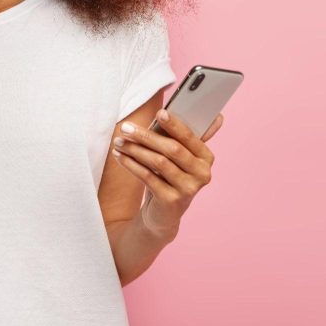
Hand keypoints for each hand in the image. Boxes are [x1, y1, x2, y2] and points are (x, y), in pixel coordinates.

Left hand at [110, 110, 223, 238]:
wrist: (163, 213)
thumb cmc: (168, 175)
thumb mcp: (175, 156)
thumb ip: (176, 136)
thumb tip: (175, 112)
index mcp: (206, 158)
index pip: (191, 137)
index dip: (175, 124)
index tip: (159, 112)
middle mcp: (202, 174)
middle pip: (172, 149)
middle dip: (146, 136)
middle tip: (125, 127)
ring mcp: (189, 189)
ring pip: (158, 162)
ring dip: (135, 150)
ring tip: (118, 142)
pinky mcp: (172, 201)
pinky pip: (148, 177)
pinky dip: (131, 164)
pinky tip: (120, 156)